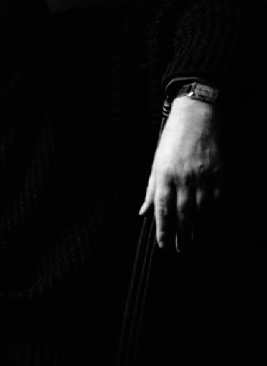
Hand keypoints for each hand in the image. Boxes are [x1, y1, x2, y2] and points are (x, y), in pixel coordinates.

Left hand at [139, 97, 222, 250]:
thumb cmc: (174, 138)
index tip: (163, 245)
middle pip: (184, 216)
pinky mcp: (221, 176)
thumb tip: (144, 213)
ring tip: (197, 243)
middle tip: (181, 250)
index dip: (163, 231)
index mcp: (164, 175)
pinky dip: (218, 219)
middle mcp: (184, 179)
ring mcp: (204, 178)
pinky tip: (215, 228)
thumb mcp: (157, 161)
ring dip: (200, 232)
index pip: (163, 210)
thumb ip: (151, 190)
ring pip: (203, 214)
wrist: (199, 115)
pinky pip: (221, 204)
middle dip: (182, 236)